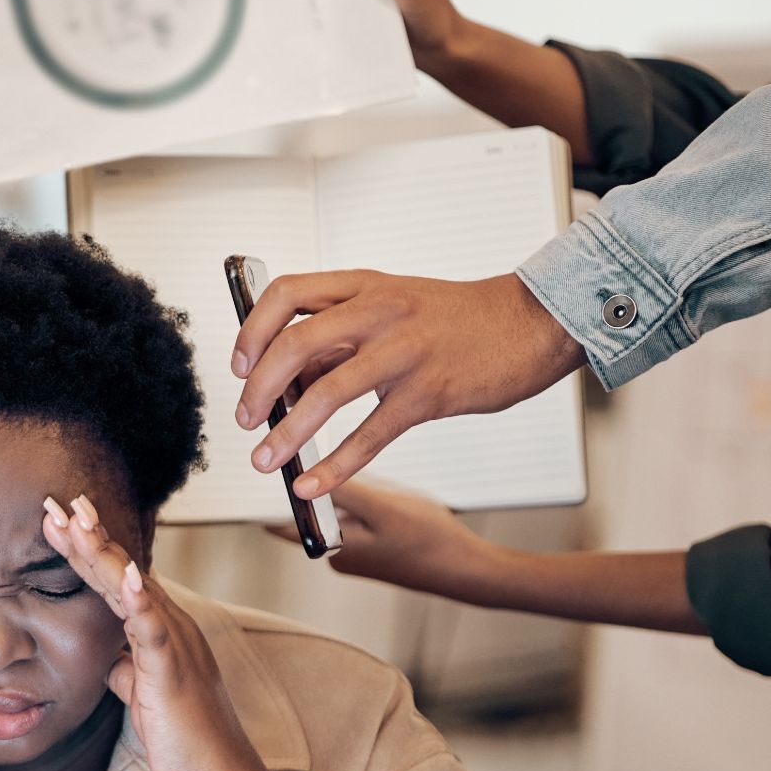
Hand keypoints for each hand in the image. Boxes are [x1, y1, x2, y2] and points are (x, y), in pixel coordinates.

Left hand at [43, 495, 261, 770]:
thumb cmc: (182, 736)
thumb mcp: (144, 694)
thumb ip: (128, 670)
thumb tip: (110, 662)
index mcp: (158, 630)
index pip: (117, 579)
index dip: (88, 549)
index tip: (61, 520)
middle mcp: (169, 625)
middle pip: (122, 570)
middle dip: (88, 535)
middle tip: (58, 501)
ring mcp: (173, 643)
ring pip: (132, 588)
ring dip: (102, 552)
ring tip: (77, 518)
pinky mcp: (171, 669)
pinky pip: (152, 628)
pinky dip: (138, 598)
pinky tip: (125, 571)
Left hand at [231, 270, 584, 498]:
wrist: (532, 323)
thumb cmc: (458, 321)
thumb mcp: (394, 305)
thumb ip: (343, 335)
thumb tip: (287, 384)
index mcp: (365, 285)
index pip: (286, 293)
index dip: (252, 330)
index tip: (239, 365)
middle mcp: (380, 311)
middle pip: (295, 344)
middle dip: (258, 389)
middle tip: (245, 420)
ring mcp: (405, 351)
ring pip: (326, 393)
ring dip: (286, 434)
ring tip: (265, 460)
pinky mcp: (429, 394)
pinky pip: (369, 435)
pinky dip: (335, 466)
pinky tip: (313, 486)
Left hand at [267, 479, 495, 599]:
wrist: (463, 568)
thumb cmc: (428, 538)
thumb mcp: (383, 506)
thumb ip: (342, 494)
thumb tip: (301, 482)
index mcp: (333, 549)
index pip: (284, 522)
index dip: (270, 495)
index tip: (266, 467)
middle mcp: (337, 557)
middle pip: (308, 514)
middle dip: (313, 486)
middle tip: (322, 456)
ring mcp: (352, 556)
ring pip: (333, 514)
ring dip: (340, 494)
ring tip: (362, 480)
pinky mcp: (367, 552)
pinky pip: (351, 521)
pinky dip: (359, 504)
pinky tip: (380, 496)